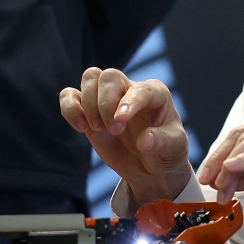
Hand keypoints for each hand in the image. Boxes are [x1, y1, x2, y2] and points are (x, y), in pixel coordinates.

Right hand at [59, 68, 191, 206]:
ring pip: (90, 77)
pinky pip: (69, 94)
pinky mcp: (88, 109)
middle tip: (114, 130)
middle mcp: (130, 89)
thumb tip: (144, 140)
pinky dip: (70, 108)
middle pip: (110, 76)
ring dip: (88, 104)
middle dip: (106, 104)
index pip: (140, 89)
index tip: (120, 121)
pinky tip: (81, 127)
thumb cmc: (165, 151)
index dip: (129, 102)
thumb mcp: (174, 148)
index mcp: (155, 93)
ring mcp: (108, 97)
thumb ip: (162, 142)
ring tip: (97, 129)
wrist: (148, 167)